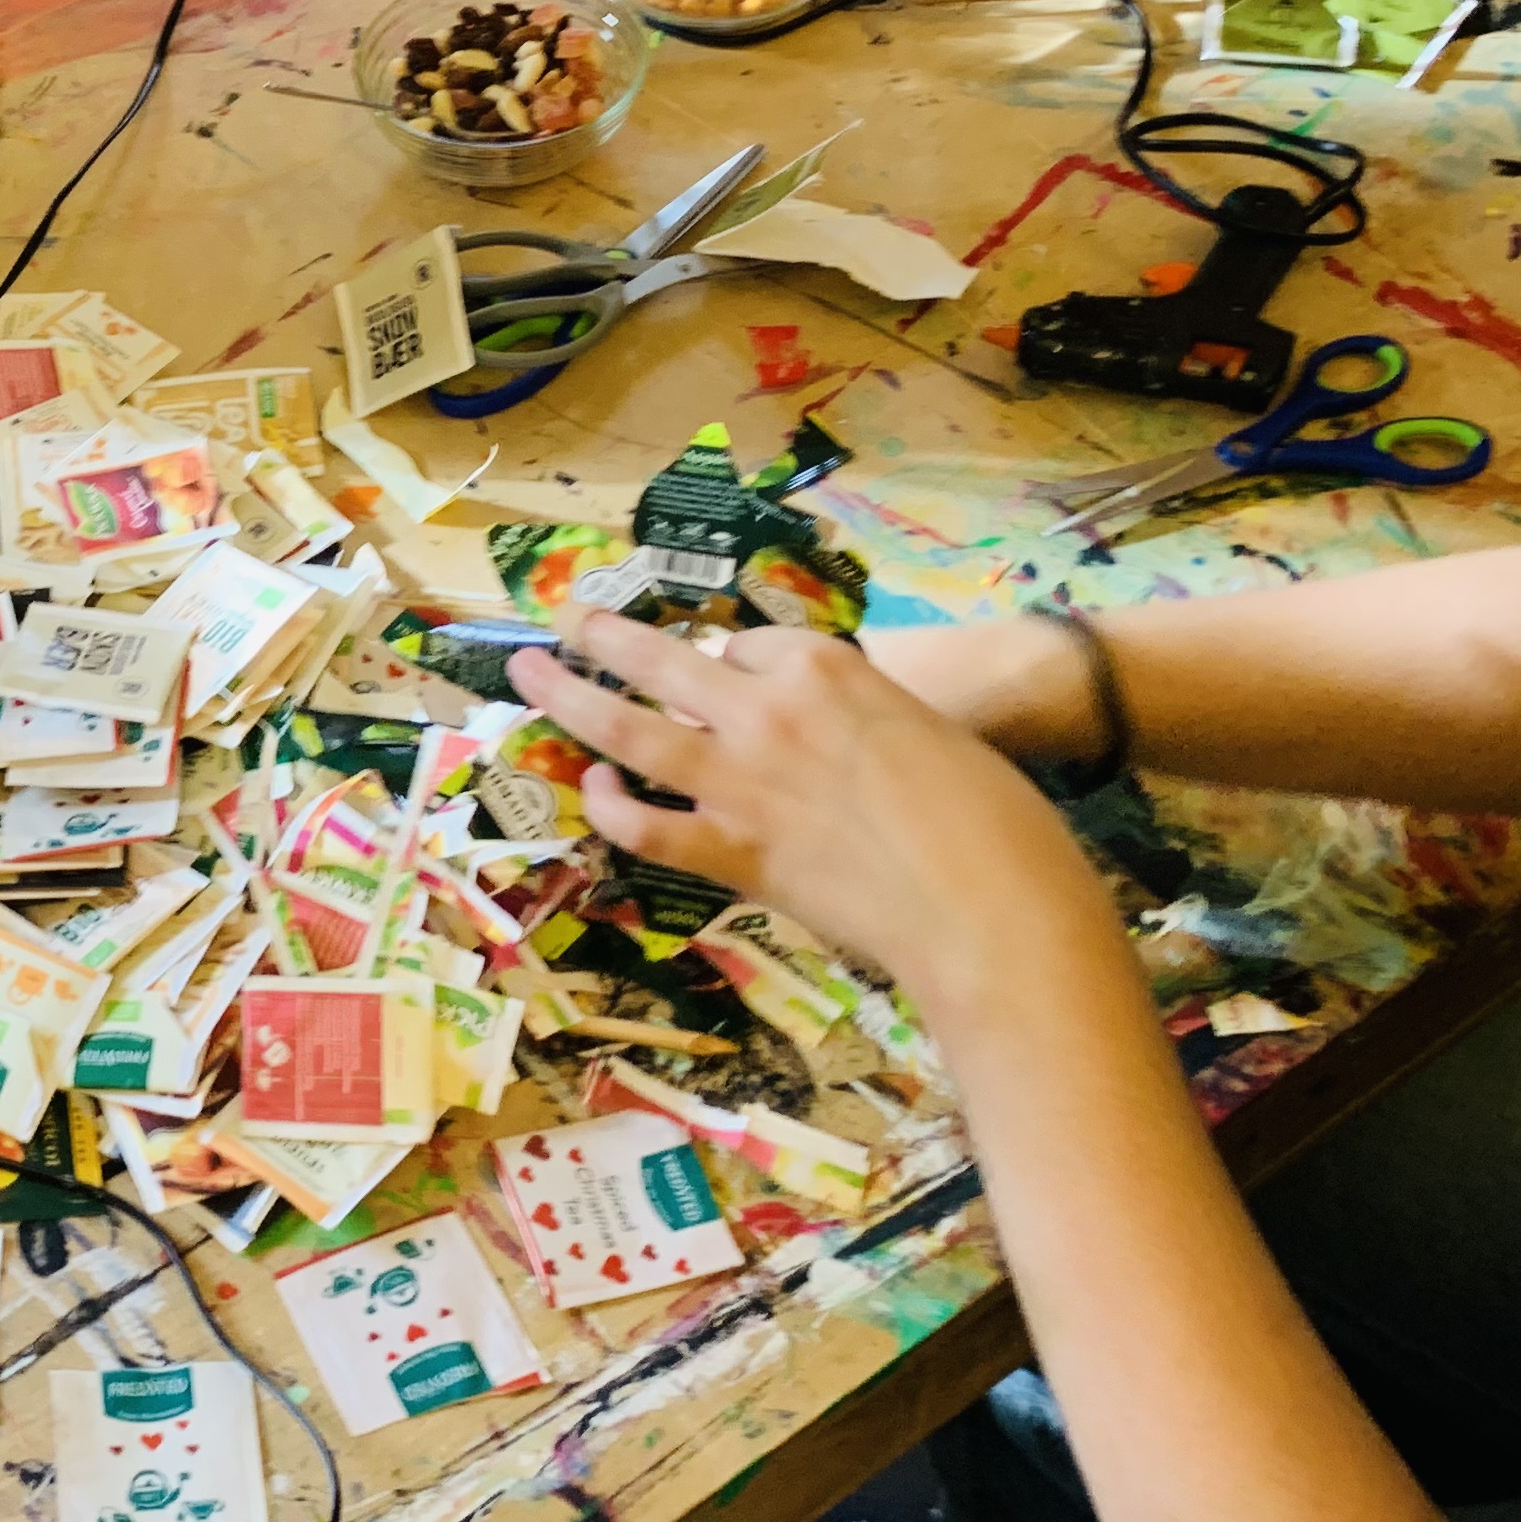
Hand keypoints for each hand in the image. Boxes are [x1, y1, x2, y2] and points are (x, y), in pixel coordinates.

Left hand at [509, 610, 1116, 998]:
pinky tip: (593, 790)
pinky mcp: (731, 853)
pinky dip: (609, 807)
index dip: (721, 658)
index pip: (743, 645)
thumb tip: (825, 736)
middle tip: (565, 615)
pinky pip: (644, 824)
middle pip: (663, 659)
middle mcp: (769, 710)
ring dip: (568, 694)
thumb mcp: (925, 731)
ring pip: (627, 727)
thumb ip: (860, 717)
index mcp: (827, 666)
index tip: (710, 664)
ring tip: (528, 668)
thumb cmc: (992, 818)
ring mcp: (740, 782)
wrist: (990, 907)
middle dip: (603, 634)